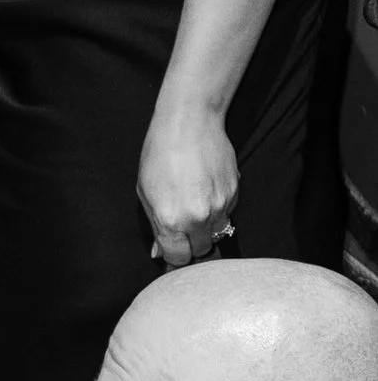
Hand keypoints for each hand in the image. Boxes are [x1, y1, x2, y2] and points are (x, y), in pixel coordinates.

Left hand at [139, 101, 238, 266]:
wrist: (189, 123)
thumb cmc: (159, 154)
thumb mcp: (145, 192)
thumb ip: (155, 225)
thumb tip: (159, 251)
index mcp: (171, 220)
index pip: (178, 257)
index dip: (174, 255)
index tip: (172, 249)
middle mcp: (198, 217)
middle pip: (200, 250)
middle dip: (191, 244)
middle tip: (183, 228)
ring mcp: (220, 205)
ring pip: (217, 233)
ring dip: (206, 227)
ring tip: (194, 205)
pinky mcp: (235, 192)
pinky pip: (228, 213)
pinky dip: (218, 209)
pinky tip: (206, 189)